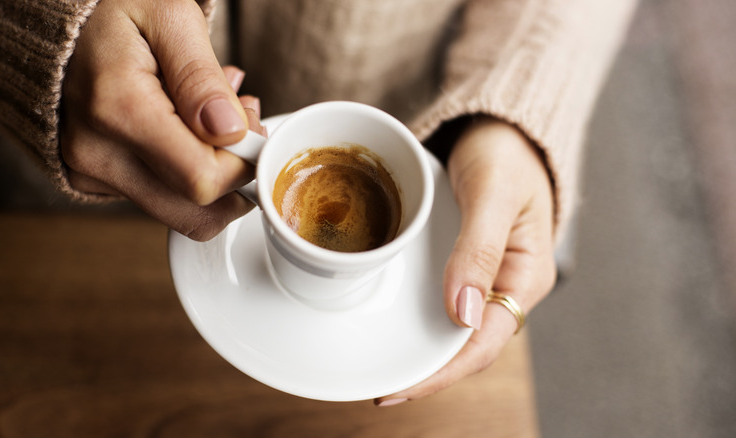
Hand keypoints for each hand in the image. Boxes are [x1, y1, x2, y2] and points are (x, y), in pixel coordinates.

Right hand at [60, 0, 262, 240]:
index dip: (244, 163)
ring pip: (182, 212)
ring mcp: (92, 173)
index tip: (251, 126)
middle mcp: (97, 154)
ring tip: (215, 119)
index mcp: (118, 109)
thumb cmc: (114, 13)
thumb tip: (229, 131)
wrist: (58, 25)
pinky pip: (160, 199)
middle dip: (235, 178)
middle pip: (196, 213)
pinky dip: (186, 172)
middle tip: (240, 126)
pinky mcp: (94, 182)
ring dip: (214, 175)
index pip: (203, 180)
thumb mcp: (170, 19)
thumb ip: (202, 78)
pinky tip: (187, 129)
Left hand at [375, 116, 556, 405]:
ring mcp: (484, 276)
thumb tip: (461, 314)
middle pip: (466, 345)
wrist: (500, 124)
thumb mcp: (493, 193)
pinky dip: (417, 317)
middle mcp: (505, 285)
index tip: (398, 389)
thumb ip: (479, 249)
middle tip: (378, 388)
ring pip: (452, 327)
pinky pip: (441, 300)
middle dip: (425, 372)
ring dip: (419, 350)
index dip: (441, 372)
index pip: (483, 343)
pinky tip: (390, 322)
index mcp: (525, 276)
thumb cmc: (506, 151)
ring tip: (379, 366)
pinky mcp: (464, 262)